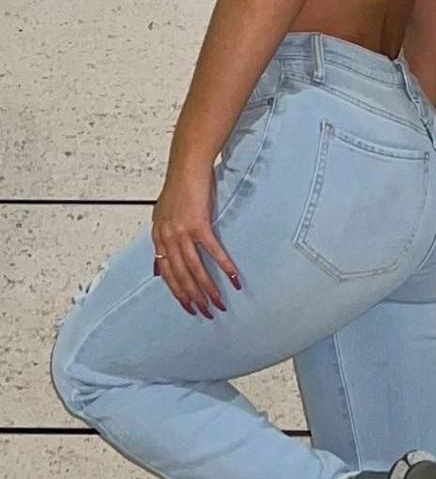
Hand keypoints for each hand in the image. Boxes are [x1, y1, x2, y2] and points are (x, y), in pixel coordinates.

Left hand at [151, 165, 241, 317]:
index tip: (188, 307)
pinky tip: (234, 278)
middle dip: (193, 297)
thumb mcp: (163, 215)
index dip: (177, 293)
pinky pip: (213, 251)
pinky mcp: (199, 224)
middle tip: (206, 312)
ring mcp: (182, 232)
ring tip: (219, 302)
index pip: (166, 274)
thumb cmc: (180, 187)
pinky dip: (224, 266)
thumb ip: (162, 240)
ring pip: (195, 269)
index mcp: (158, 237)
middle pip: (180, 276)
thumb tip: (158, 267)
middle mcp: (167, 237)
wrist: (187, 166)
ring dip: (208, 288)